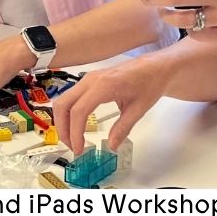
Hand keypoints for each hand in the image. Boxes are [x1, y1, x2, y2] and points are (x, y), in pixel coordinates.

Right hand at [53, 54, 169, 155]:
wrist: (154, 66)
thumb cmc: (149, 83)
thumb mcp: (138, 109)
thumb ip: (123, 128)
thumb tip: (111, 145)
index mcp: (103, 85)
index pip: (79, 111)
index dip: (75, 133)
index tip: (79, 149)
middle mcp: (90, 80)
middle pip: (63, 104)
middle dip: (63, 128)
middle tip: (72, 146)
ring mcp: (88, 78)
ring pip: (63, 100)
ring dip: (63, 121)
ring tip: (73, 139)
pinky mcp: (89, 80)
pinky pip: (71, 97)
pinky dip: (68, 113)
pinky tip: (77, 126)